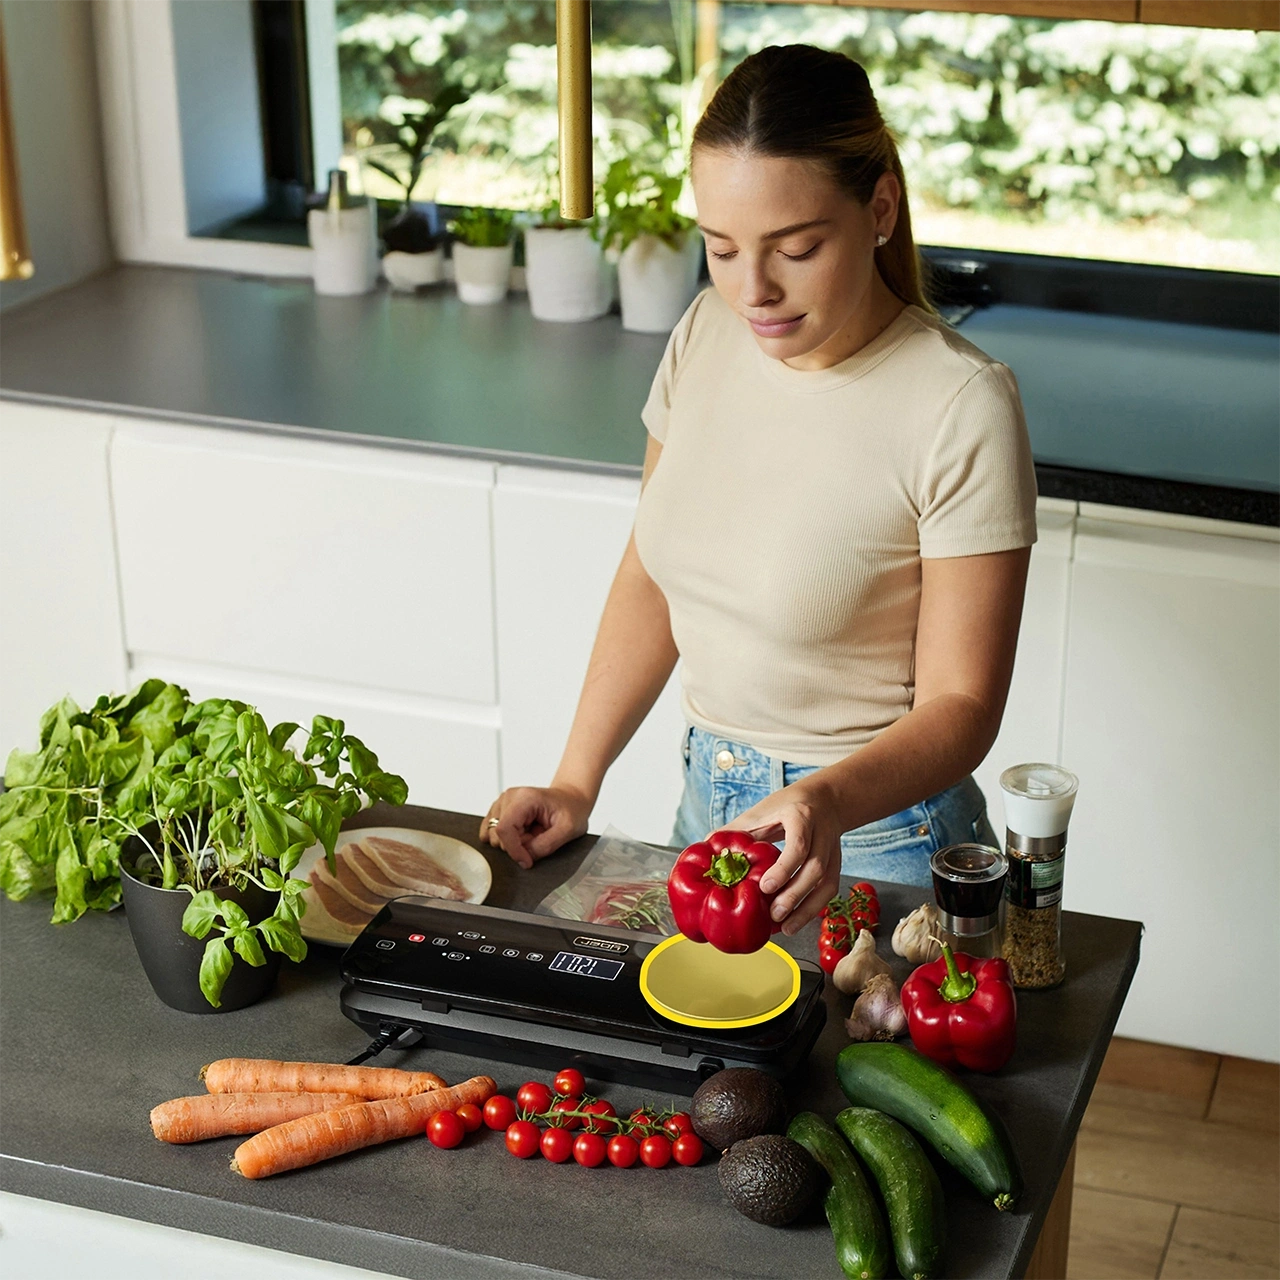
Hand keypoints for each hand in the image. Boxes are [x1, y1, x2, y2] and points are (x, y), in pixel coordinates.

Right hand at [479, 786, 591, 869]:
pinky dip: (505, 839)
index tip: (527, 861)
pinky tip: (520, 835)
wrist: (571, 799)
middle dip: (517, 845)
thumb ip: (545, 845)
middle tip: (537, 840)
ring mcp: (502, 802)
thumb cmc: (572, 809)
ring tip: (531, 835)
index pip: (505, 829)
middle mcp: (509, 796)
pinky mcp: (500, 809)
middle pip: (498, 833)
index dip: (514, 850)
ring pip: (493, 834)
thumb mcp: (568, 829)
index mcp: (525, 798)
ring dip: (512, 842)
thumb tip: (525, 857)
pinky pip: (491, 831)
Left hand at [719, 778, 842, 935]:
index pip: (798, 845)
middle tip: (773, 914)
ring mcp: (833, 850)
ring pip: (827, 883)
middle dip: (794, 894)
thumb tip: (707, 847)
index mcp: (800, 816)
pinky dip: (814, 908)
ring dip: (806, 909)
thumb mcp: (762, 810)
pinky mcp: (837, 864)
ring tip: (785, 928)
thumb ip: (737, 829)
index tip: (764, 887)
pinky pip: (830, 890)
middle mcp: (822, 833)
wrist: (825, 798)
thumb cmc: (788, 805)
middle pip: (815, 868)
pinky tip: (796, 922)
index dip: (783, 868)